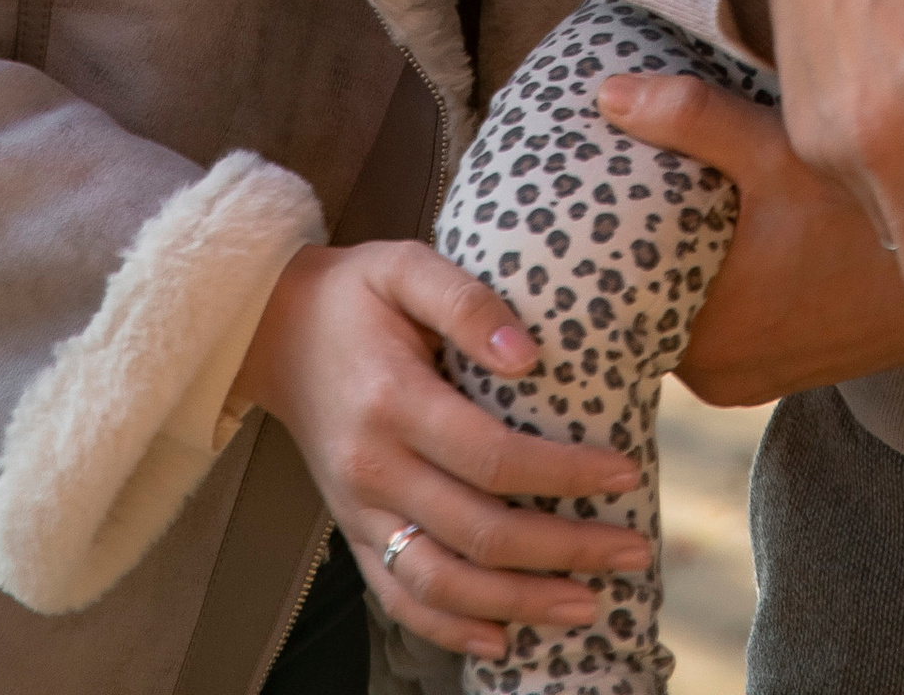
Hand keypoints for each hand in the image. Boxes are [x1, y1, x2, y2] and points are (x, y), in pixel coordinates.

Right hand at [238, 240, 650, 659]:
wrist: (271, 329)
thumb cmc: (354, 294)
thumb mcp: (407, 266)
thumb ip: (468, 302)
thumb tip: (529, 356)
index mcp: (393, 401)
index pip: (494, 458)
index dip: (564, 475)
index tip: (624, 473)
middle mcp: (374, 468)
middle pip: (479, 534)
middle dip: (564, 551)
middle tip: (632, 549)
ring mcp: (358, 510)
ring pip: (442, 584)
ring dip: (519, 604)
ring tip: (587, 603)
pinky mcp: (351, 531)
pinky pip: (399, 598)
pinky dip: (450, 628)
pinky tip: (502, 637)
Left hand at [593, 68, 903, 405]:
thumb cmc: (871, 221)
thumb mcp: (781, 153)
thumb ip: (692, 119)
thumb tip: (606, 93)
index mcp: (705, 338)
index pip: (613, 293)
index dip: (592, 240)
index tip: (574, 192)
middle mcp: (718, 374)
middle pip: (643, 300)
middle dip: (630, 242)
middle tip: (607, 175)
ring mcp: (749, 377)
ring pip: (681, 309)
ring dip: (674, 257)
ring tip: (653, 189)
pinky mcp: (776, 368)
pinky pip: (717, 321)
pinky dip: (709, 277)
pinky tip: (709, 222)